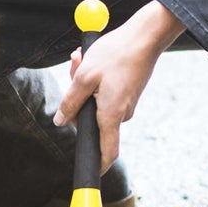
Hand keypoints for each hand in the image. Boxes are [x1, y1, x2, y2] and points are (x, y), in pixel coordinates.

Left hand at [54, 0, 183, 170]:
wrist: (146, 36)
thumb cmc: (116, 53)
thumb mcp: (85, 75)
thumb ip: (71, 101)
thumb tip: (61, 120)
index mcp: (111, 114)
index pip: (107, 152)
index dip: (97, 164)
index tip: (90, 170)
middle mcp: (122, 113)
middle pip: (93, 120)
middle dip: (77, 100)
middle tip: (73, 70)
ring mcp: (128, 102)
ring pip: (98, 102)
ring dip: (86, 86)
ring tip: (82, 60)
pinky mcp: (130, 91)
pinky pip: (108, 93)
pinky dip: (98, 80)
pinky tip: (95, 61)